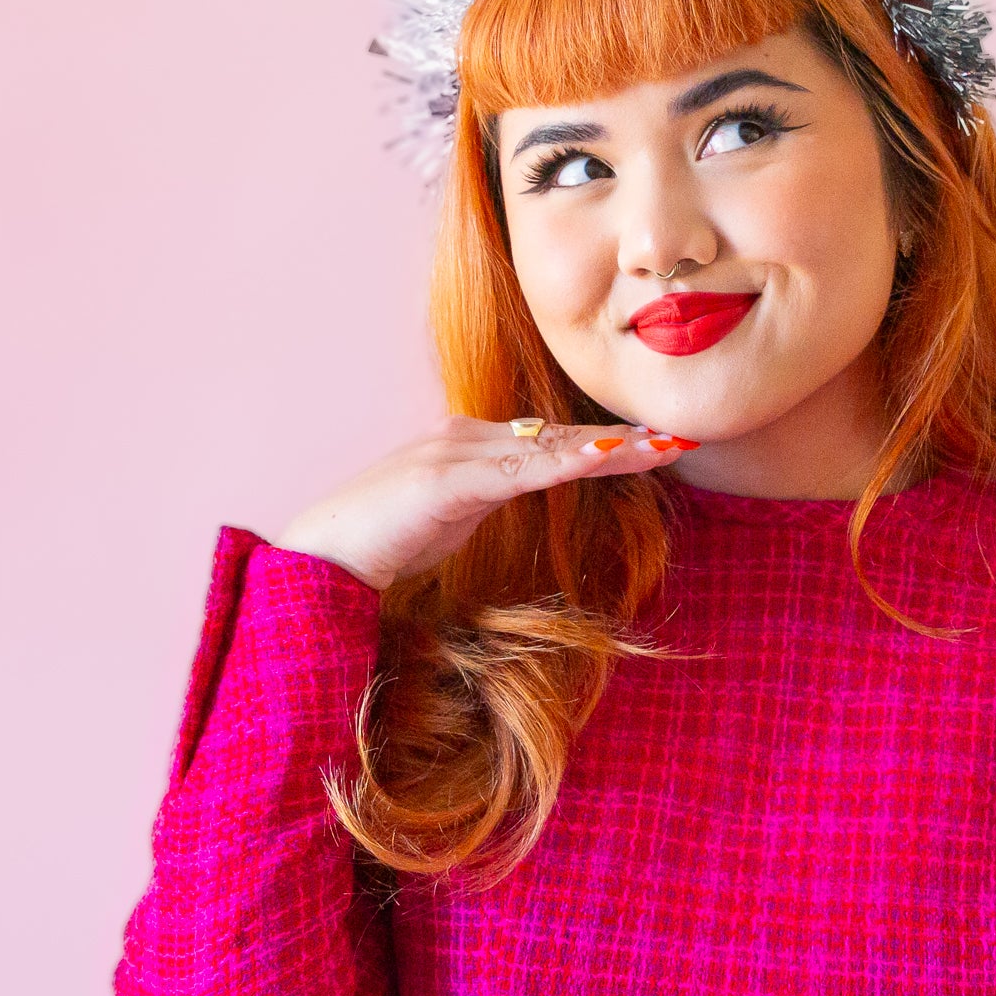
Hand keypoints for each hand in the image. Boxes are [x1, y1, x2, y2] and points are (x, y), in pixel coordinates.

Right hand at [275, 416, 695, 590]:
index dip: (601, 445)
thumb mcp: (445, 520)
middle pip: (557, 436)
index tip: (653, 448)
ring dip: (608, 448)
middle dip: (621, 441)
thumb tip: (517, 494)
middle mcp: (463, 438)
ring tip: (659, 446)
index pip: (547, 442)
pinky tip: (602, 456)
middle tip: (678, 440)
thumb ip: (482, 501)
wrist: (317, 558)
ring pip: (546, 447)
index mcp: (467, 449)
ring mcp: (453, 454)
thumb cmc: (376, 546)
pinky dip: (564, 462)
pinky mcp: (446, 480)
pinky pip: (518, 469)